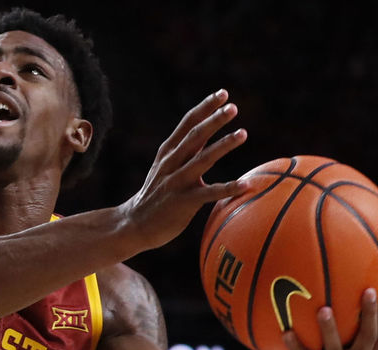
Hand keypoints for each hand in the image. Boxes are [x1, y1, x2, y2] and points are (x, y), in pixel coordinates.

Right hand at [122, 89, 247, 249]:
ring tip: (243, 133)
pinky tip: (247, 185)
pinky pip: (209, 193)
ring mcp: (176, 182)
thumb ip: (185, 152)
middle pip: (194, 136)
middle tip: (233, 108)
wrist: (134, 224)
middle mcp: (171, 164)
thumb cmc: (156, 196)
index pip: (187, 124)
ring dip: (223, 145)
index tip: (222, 94)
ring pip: (202, 160)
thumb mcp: (165, 168)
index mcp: (168, 153)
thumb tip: (208, 134)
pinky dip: (228, 188)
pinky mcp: (182, 202)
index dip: (205, 108)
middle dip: (214, 120)